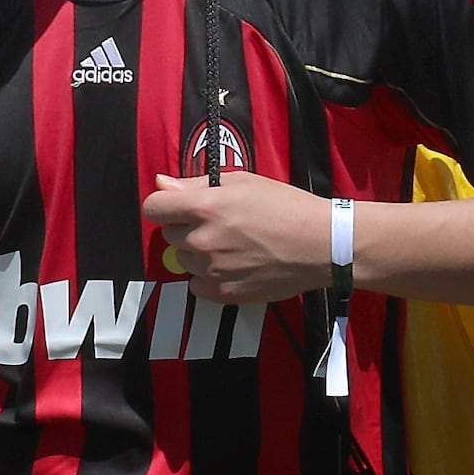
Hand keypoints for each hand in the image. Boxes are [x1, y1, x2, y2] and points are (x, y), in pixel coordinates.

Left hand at [138, 170, 336, 302]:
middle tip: (219, 224)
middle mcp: (202, 239)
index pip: (153, 207)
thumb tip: (162, 183)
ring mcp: (211, 269)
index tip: (178, 207)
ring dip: (198, 253)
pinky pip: (196, 285)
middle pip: (169, 235)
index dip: (165, 205)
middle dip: (186, 228)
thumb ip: (195, 184)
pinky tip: (233, 266)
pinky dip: (208, 277)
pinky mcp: (223, 293)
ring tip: (232, 246)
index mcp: (204, 206)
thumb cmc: (286, 207)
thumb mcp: (242, 182)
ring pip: (183, 260)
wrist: (320, 244)